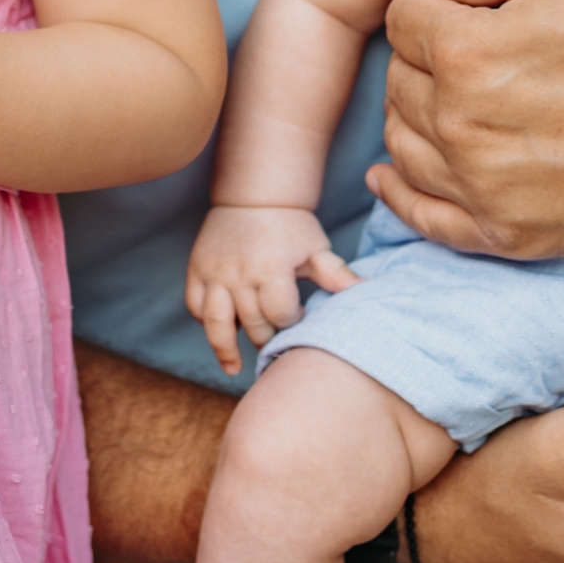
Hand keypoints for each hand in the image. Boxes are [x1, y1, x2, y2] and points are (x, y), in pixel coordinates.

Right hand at [185, 206, 357, 374]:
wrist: (253, 195)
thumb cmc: (290, 225)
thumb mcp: (316, 248)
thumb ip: (336, 274)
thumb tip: (367, 290)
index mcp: (271, 268)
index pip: (280, 314)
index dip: (292, 321)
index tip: (299, 316)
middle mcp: (239, 273)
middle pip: (252, 323)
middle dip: (266, 335)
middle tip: (275, 336)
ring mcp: (215, 271)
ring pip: (216, 323)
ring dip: (225, 348)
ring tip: (234, 368)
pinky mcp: (198, 267)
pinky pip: (196, 304)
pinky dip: (206, 320)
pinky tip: (219, 332)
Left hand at [373, 0, 563, 257]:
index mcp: (472, 53)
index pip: (402, 20)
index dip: (431, 9)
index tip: (464, 14)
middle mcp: (463, 124)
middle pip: (398, 80)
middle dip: (424, 59)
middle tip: (471, 56)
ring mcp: (482, 187)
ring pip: (402, 142)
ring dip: (415, 115)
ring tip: (452, 100)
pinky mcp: (506, 235)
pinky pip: (423, 216)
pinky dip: (400, 193)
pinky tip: (392, 174)